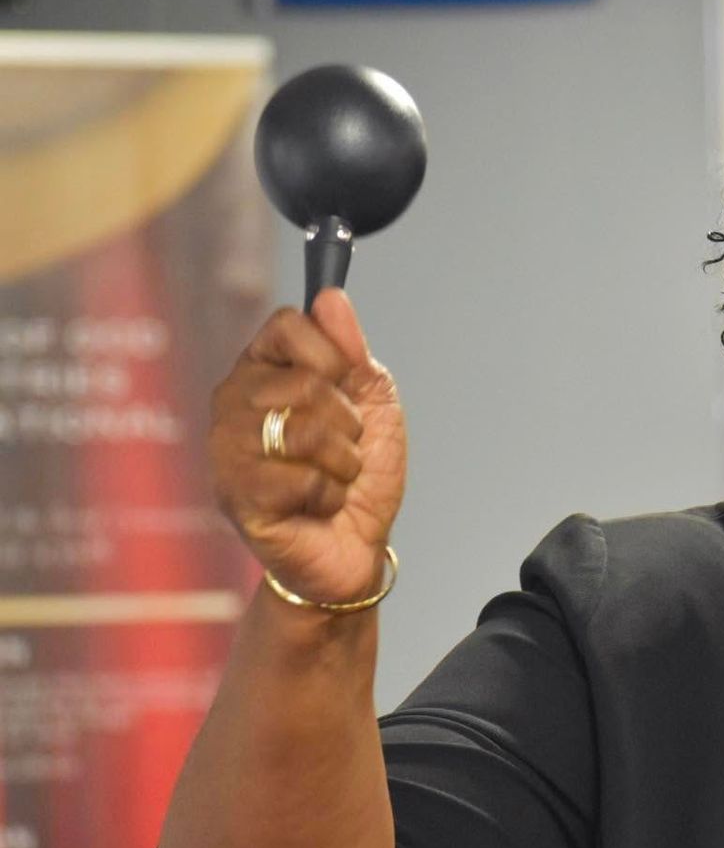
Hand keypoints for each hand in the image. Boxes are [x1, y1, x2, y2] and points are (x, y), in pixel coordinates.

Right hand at [209, 289, 406, 604]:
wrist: (354, 549)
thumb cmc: (358, 476)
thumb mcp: (372, 405)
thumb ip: (352, 352)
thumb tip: (331, 298)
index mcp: (263, 372)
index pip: (289, 324)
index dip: (333, 356)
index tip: (345, 388)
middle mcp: (234, 403)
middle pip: (307, 380)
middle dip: (348, 422)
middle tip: (342, 449)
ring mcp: (228, 449)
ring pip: (305, 429)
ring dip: (343, 461)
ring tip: (331, 478)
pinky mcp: (236, 495)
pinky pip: (304, 479)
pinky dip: (330, 496)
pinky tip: (316, 506)